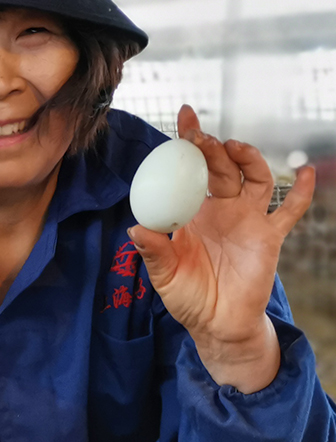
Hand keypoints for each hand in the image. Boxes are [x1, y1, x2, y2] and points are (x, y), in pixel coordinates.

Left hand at [127, 104, 314, 391]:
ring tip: (234, 149)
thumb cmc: (187, 297)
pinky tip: (305, 173)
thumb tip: (135, 227)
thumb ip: (153, 251)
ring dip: (247, 159)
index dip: (187, 142)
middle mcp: (219, 209)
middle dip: (212, 149)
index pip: (188, 170)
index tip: (184, 117)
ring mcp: (246, 219)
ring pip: (252, 178)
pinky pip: (288, 210)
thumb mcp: (164, 274)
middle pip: (220, 168)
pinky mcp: (269, 235)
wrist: (217, 323)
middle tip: (202, 138)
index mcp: (190, 212)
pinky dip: (299, 192)